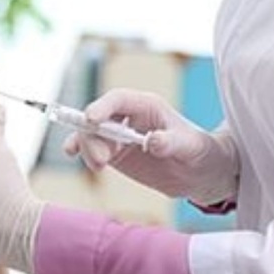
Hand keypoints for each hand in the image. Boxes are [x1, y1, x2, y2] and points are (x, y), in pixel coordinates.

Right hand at [64, 89, 238, 204]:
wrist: (201, 173)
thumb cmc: (201, 152)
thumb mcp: (192, 147)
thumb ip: (172, 143)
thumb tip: (152, 142)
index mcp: (147, 107)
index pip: (118, 99)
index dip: (102, 106)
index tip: (90, 118)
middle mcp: (128, 118)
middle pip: (98, 118)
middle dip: (92, 135)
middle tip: (101, 160)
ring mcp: (119, 136)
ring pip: (90, 134)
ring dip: (87, 148)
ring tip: (99, 167)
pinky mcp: (114, 153)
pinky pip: (91, 148)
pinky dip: (80, 150)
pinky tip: (72, 153)